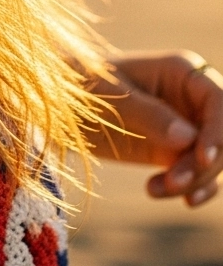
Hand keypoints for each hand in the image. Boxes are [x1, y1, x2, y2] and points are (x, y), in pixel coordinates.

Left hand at [85, 50, 222, 206]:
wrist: (59, 105)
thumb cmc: (81, 87)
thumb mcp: (109, 98)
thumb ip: (148, 115)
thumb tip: (189, 138)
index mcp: (181, 70)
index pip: (220, 101)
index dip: (220, 131)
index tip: (204, 158)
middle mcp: (191, 97)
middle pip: (222, 136)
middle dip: (204, 164)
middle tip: (172, 183)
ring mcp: (187, 125)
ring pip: (213, 160)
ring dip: (195, 180)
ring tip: (156, 189)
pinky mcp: (176, 151)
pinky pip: (199, 174)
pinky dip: (191, 188)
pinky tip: (167, 194)